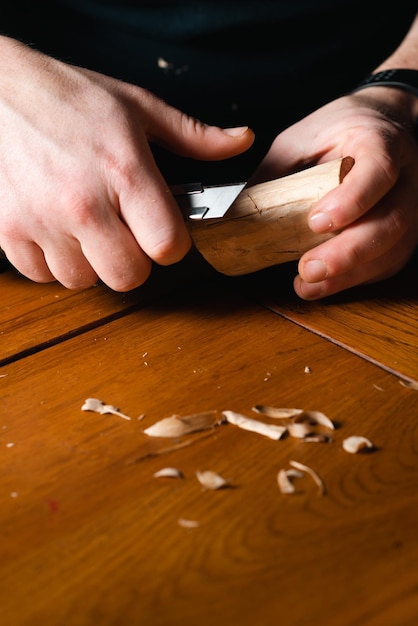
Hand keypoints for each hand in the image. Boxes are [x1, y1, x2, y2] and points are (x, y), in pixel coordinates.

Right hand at [0, 38, 253, 289]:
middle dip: (133, 260)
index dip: (171, 244)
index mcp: (125, 170)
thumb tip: (240, 142)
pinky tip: (55, 229)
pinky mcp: (9, 232)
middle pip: (129, 277)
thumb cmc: (65, 96)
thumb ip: (193, 136)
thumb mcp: (136, 107)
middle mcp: (84, 203)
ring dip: (90, 261)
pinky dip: (52, 260)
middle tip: (123, 233)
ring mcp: (43, 221)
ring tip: (83, 225)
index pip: (169, 247)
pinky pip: (43, 276)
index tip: (162, 231)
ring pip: (84, 281)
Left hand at [256, 89, 417, 298]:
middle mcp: (405, 177)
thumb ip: (279, 169)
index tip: (317, 222)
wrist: (382, 124)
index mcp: (380, 142)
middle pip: (391, 220)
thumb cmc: (340, 130)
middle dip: (348, 252)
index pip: (378, 171)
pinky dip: (355, 279)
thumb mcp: (303, 136)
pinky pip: (387, 263)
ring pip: (393, 248)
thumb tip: (240, 207)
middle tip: (309, 268)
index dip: (352, 200)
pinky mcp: (403, 234)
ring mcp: (410, 208)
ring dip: (349, 273)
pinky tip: (325, 285)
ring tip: (309, 285)